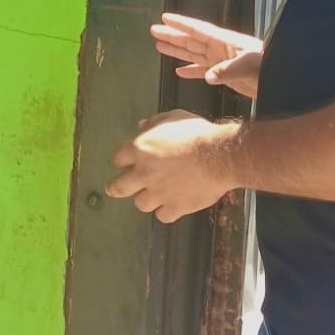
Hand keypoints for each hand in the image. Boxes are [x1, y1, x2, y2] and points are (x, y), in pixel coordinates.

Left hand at [106, 109, 239, 222]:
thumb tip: (142, 126)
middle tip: (114, 188)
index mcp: (140, 149)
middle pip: (119, 188)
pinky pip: (163, 216)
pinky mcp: (176, 207)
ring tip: (151, 195)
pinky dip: (165, 211)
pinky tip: (170, 205)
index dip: (123, 160)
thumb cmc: (197, 132)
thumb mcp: (173, 118)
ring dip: (144, 198)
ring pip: (140, 204)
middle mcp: (144, 174)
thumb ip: (155, 123)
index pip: (119, 158)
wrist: (220, 156)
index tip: (125, 162)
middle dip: (115, 188)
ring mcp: (159, 193)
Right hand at [150, 13, 262, 99]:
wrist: (280, 78)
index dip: (181, 24)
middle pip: (191, 40)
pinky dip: (190, 71)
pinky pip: (202, 71)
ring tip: (159, 46)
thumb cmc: (267, 67)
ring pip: (193, 54)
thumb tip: (207, 77)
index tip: (165, 17)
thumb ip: (227, 71)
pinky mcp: (224, 75)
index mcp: (224, 42)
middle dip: (172, 36)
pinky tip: (178, 72)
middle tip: (153, 30)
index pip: (198, 30)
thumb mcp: (248, 66)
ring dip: (177, 51)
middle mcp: (219, 49)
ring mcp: (221, 62)